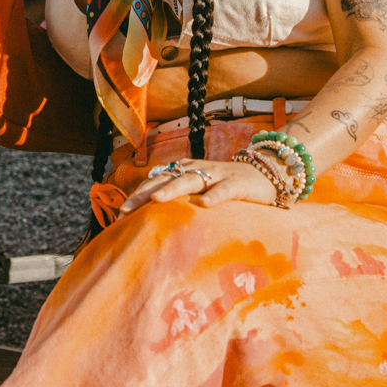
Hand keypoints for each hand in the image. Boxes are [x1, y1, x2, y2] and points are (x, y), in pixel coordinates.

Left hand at [118, 158, 279, 213]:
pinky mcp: (239, 183)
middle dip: (146, 192)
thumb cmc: (227, 184)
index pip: (157, 179)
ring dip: (173, 189)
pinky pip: (225, 189)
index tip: (121, 211)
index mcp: (186, 170)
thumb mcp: (202, 188)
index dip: (139, 193)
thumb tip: (152, 216)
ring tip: (157, 201)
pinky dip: (215, 195)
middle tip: (128, 208)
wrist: (266, 172)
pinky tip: (205, 204)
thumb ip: (181, 197)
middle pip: (168, 178)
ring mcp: (218, 174)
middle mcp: (198, 169)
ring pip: (192, 179)